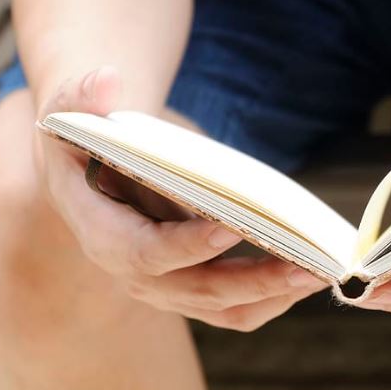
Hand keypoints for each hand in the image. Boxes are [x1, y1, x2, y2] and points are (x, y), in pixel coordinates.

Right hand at [36, 67, 324, 330]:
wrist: (97, 176)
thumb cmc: (88, 146)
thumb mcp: (70, 118)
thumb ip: (79, 100)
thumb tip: (105, 80)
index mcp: (105, 237)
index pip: (146, 253)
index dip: (187, 245)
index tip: (229, 228)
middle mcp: (138, 275)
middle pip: (200, 289)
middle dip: (255, 280)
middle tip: (306, 266)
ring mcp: (169, 289)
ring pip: (226, 308)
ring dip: (275, 295)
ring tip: (320, 272)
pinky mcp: (194, 290)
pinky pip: (237, 309)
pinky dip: (273, 299)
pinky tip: (307, 276)